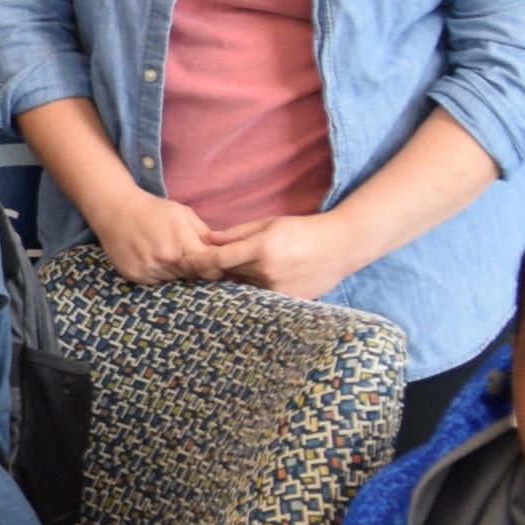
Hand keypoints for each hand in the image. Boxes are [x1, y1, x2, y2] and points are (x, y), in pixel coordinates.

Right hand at [92, 185, 224, 284]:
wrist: (115, 209)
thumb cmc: (154, 210)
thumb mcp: (185, 215)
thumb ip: (207, 235)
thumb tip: (228, 252)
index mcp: (182, 241)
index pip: (211, 269)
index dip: (215, 268)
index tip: (214, 264)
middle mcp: (165, 258)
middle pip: (192, 277)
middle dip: (194, 269)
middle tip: (186, 256)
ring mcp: (148, 268)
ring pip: (173, 280)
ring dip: (175, 272)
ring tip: (165, 253)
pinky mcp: (134, 275)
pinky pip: (155, 282)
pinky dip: (157, 273)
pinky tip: (151, 257)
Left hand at [207, 210, 367, 301]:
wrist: (341, 247)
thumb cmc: (303, 230)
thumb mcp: (269, 224)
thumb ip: (237, 233)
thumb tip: (208, 240)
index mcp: (262, 249)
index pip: (220, 259)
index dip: (198, 262)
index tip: (184, 263)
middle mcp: (267, 272)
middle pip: (230, 274)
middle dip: (220, 270)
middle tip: (210, 265)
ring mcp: (278, 290)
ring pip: (244, 287)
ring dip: (239, 280)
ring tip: (250, 269)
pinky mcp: (287, 301)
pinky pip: (260, 296)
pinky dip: (256, 288)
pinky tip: (264, 278)